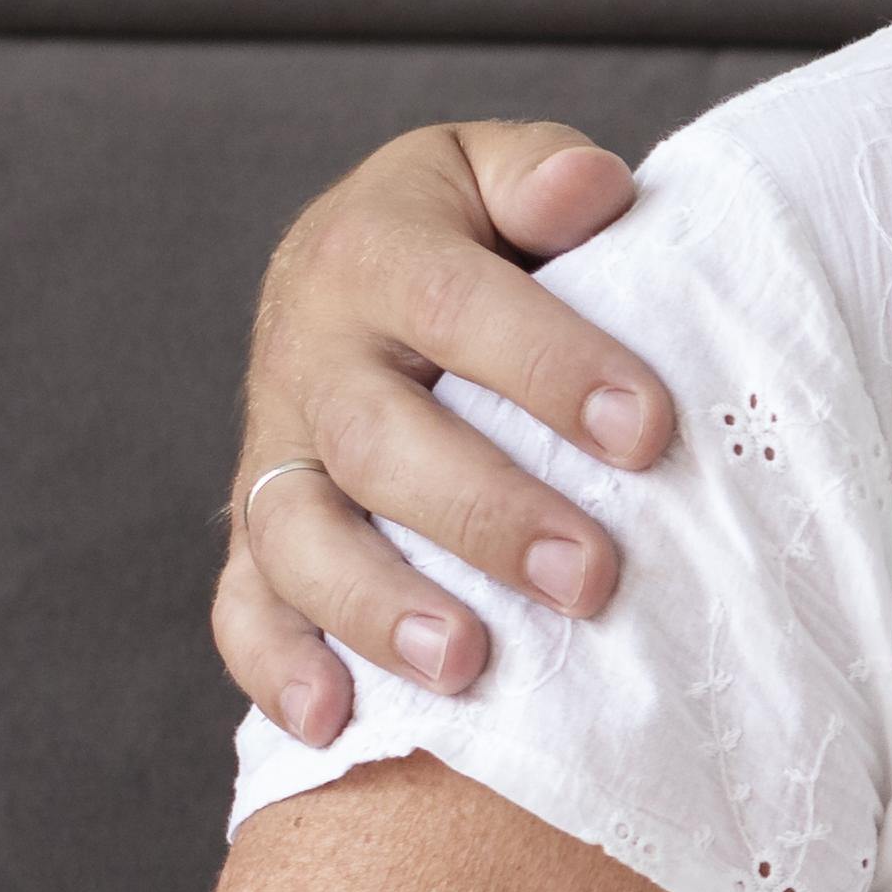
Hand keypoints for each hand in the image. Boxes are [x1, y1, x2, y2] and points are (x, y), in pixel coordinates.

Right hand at [215, 121, 686, 741]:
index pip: (454, 302)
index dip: (547, 366)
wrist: (360, 273)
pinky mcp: (256, 532)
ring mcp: (274, 451)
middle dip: (484, 515)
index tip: (646, 432)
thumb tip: (592, 190)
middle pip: (377, 441)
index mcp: (368, 251)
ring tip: (467, 661)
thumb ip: (542, 173)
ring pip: (300, 536)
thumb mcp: (496, 173)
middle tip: (591, 579)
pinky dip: (279, 667)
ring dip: (379, 606)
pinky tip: (336, 718)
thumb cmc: (468, 233)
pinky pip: (244, 606)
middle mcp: (307, 354)